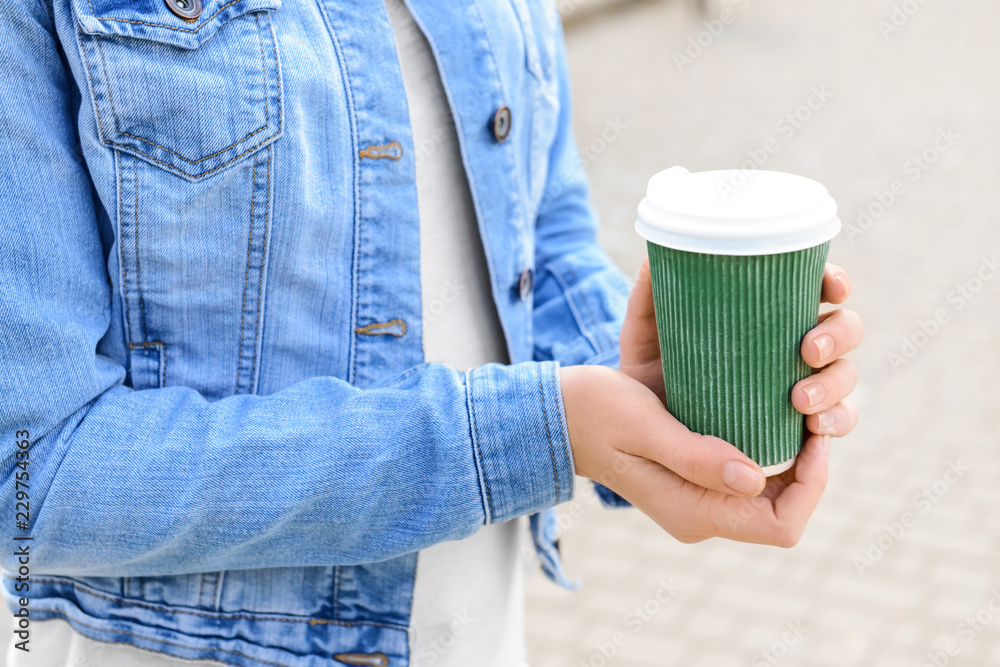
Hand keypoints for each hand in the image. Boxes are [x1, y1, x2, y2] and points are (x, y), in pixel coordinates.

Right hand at [561, 364, 820, 546]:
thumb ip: (695, 457)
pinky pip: (751, 474)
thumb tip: (755, 478)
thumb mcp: (645, 427)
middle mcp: (702, 514)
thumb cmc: (596, 414)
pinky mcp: (696, 477)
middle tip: (810, 413)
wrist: (560, 415)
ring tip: (796, 407)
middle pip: (784, 508)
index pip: (782, 524)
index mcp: (693, 512)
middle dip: (809, 466)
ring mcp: (699, 499)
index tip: (813, 434)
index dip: (812, 484)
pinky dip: (770, 446)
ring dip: (793, 455)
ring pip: (773, 492)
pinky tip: (769, 409)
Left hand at [619, 258, 862, 439]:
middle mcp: (794, 344)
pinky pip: (836, 424)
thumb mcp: (646, 332)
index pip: (818, 288)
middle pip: (845, 329)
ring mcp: (802, 385)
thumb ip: (649, 296)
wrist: (643, 425)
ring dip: (834, 385)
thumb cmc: (652, 367)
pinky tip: (816, 431)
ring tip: (800, 401)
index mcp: (770, 312)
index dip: (835, 282)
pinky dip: (836, 424)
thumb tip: (653, 256)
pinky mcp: (798, 426)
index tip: (833, 288)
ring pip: (844, 376)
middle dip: (839, 335)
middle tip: (808, 350)